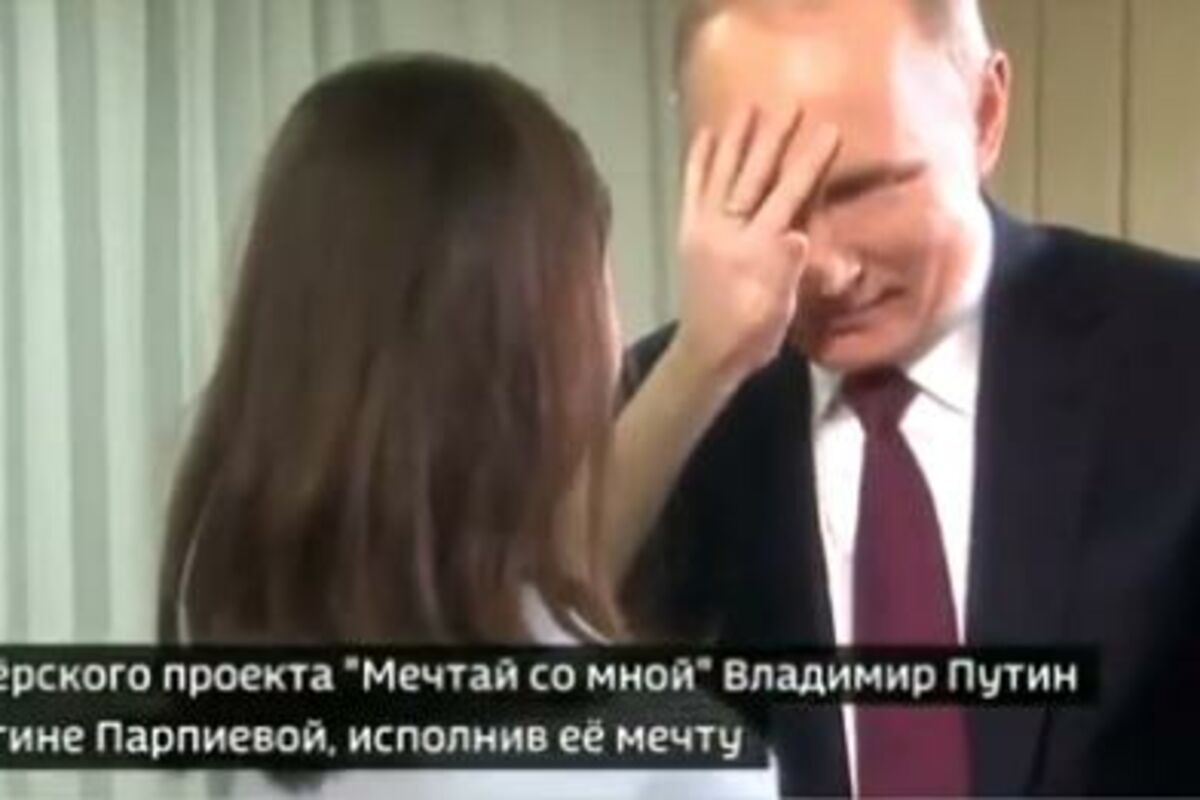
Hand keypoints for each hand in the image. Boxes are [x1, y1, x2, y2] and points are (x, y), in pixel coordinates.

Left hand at [673, 104, 840, 389]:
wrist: (706, 353)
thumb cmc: (752, 335)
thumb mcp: (779, 310)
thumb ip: (787, 271)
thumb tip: (799, 234)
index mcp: (756, 251)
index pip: (787, 197)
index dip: (808, 163)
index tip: (828, 131)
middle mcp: (726, 232)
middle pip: (753, 176)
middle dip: (773, 138)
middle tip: (790, 104)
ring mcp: (703, 228)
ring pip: (721, 174)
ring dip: (735, 138)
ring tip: (747, 106)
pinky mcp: (688, 231)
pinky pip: (692, 190)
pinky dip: (698, 161)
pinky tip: (704, 135)